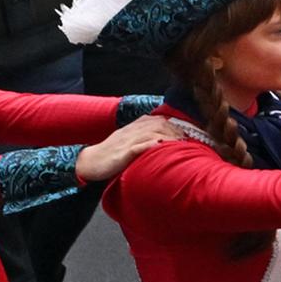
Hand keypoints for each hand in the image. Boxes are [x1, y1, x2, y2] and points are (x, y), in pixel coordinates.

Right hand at [76, 114, 197, 182]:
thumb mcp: (128, 141)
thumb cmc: (111, 153)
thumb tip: (164, 139)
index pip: (159, 120)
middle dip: (176, 131)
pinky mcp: (124, 152)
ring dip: (169, 137)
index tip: (189, 132)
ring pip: (153, 133)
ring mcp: (128, 140)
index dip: (176, 125)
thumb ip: (144, 136)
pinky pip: (140, 146)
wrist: (91, 161)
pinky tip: (163, 147)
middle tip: (190, 139)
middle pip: (160, 124)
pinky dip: (153, 145)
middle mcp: (133, 130)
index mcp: (135, 126)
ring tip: (181, 144)